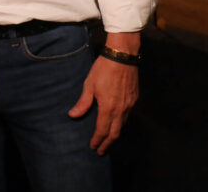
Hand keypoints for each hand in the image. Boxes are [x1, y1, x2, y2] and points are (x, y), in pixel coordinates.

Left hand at [68, 32, 139, 154]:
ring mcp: (130, 105)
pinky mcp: (134, 99)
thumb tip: (73, 115)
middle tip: (101, 151)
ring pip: (122, 125)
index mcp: (108, 107)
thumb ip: (83, 102)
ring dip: (115, 134)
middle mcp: (121, 109)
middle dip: (107, 144)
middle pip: (115, 133)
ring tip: (108, 140)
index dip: (97, 140)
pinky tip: (116, 123)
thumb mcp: (89, 84)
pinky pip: (128, 117)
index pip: (102, 130)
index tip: (93, 147)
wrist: (123, 56)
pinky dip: (121, 124)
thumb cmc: (104, 69)